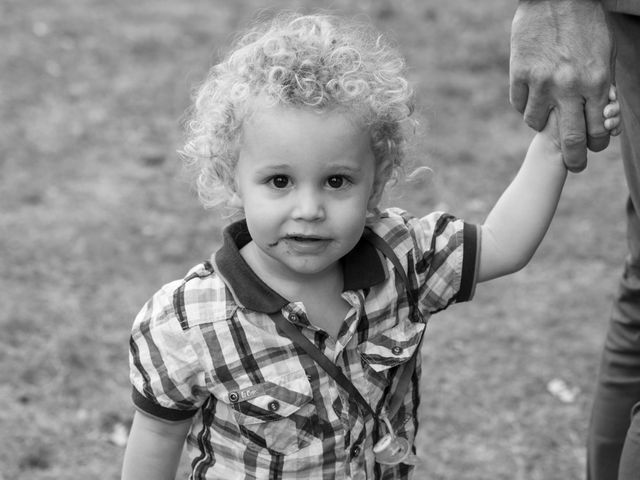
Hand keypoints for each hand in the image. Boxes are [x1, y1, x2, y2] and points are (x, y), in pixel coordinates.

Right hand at [510, 0, 612, 171]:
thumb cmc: (585, 25)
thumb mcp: (604, 54)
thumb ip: (601, 86)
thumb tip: (601, 116)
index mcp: (596, 81)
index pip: (597, 130)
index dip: (594, 146)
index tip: (590, 151)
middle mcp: (569, 86)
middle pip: (570, 139)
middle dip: (573, 159)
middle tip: (572, 165)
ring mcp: (541, 82)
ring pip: (537, 123)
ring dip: (542, 123)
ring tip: (547, 113)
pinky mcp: (519, 75)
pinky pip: (519, 104)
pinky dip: (525, 104)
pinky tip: (532, 93)